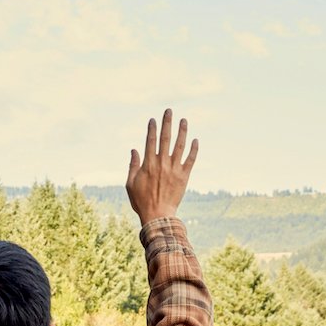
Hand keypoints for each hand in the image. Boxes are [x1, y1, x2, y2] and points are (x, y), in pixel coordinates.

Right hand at [126, 109, 198, 224]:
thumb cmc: (141, 201)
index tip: (153, 119)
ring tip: (184, 120)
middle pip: (165, 138)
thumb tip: (134, 150)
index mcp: (148, 164)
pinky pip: (190, 160)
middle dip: (167, 123)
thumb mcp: (130, 183)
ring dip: (182, 131)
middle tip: (169, 111)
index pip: (150, 141)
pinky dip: (193, 149)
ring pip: (179, 146)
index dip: (152, 129)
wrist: (157, 215)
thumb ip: (133, 165)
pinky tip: (195, 140)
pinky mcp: (184, 176)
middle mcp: (162, 163)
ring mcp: (174, 169)